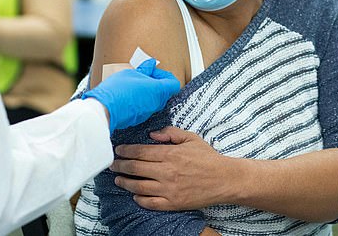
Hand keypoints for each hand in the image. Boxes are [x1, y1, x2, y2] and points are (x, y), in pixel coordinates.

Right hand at [82, 59, 179, 132]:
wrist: (104, 109)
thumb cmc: (118, 89)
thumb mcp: (131, 73)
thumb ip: (145, 69)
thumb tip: (151, 64)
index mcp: (158, 91)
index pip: (173, 83)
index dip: (165, 75)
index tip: (153, 71)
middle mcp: (156, 104)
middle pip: (164, 92)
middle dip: (155, 82)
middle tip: (141, 76)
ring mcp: (148, 113)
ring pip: (153, 100)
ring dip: (147, 91)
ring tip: (132, 84)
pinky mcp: (139, 119)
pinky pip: (144, 107)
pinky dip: (140, 100)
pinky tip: (127, 95)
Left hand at [110, 126, 229, 210]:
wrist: (225, 179)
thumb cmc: (208, 158)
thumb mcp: (190, 138)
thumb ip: (170, 133)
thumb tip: (151, 135)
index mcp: (170, 154)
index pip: (140, 151)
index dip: (126, 151)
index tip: (118, 150)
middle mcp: (167, 171)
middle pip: (135, 168)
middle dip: (120, 166)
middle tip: (112, 164)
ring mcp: (169, 189)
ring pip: (139, 186)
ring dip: (125, 182)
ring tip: (118, 179)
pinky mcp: (173, 203)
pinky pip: (151, 203)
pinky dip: (139, 199)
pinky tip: (135, 194)